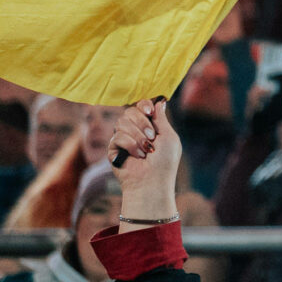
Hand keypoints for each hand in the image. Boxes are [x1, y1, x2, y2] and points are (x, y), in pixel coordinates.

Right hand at [109, 100, 182, 226]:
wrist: (152, 181)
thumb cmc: (164, 161)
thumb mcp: (168, 136)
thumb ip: (161, 119)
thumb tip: (160, 101)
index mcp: (150, 126)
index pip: (141, 106)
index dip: (143, 105)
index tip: (149, 112)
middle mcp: (136, 130)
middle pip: (130, 111)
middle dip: (142, 122)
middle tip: (151, 137)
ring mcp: (123, 139)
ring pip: (122, 122)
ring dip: (137, 136)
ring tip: (146, 150)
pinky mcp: (113, 149)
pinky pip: (117, 136)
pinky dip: (130, 145)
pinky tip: (137, 156)